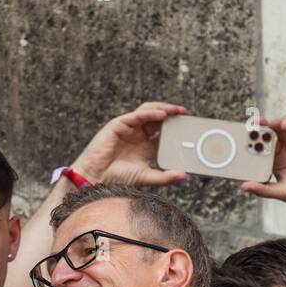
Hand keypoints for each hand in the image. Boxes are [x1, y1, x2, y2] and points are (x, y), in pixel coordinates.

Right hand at [71, 101, 188, 186]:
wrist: (96, 177)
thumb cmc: (117, 178)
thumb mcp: (146, 177)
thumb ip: (164, 177)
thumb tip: (184, 175)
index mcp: (146, 145)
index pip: (164, 131)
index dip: (176, 127)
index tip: (189, 127)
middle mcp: (138, 134)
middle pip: (158, 118)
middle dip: (172, 114)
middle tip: (186, 115)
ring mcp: (129, 128)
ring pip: (149, 111)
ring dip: (163, 109)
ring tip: (176, 111)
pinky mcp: (119, 124)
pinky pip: (137, 115)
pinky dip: (150, 113)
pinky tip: (162, 115)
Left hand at [239, 108, 285, 217]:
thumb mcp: (281, 193)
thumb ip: (263, 189)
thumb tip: (243, 186)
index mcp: (278, 160)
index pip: (264, 144)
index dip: (256, 137)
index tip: (248, 132)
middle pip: (277, 131)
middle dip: (269, 126)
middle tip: (260, 122)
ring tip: (280, 124)